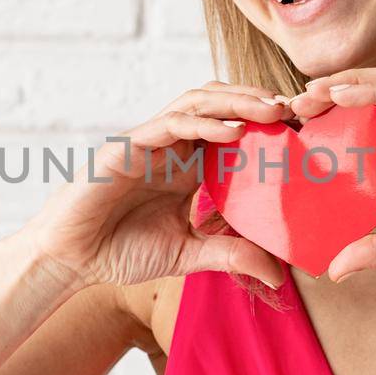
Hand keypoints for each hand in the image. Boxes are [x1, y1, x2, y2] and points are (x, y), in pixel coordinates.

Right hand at [27, 81, 292, 290]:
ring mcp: (149, 142)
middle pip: (220, 105)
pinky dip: (203, 123)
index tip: (305, 129)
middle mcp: (171, 146)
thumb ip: (230, 254)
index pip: (233, 130)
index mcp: (188, 166)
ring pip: (198, 103)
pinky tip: (232, 131)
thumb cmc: (121, 251)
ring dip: (236, 102)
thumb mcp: (188, 254)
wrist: (70, 260)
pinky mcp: (127, 147)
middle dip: (257, 101)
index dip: (266, 123)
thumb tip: (278, 273)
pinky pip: (170, 125)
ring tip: (272, 109)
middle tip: (297, 108)